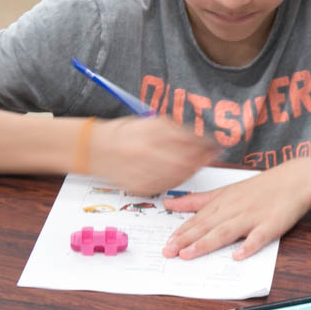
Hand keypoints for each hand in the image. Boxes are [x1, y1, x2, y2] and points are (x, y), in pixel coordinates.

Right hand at [91, 117, 218, 194]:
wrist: (95, 150)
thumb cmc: (124, 133)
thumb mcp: (150, 122)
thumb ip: (174, 129)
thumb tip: (199, 135)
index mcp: (150, 134)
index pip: (186, 139)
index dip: (205, 142)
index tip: (215, 142)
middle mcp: (146, 154)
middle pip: (186, 160)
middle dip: (203, 157)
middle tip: (213, 154)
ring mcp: (142, 172)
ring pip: (179, 176)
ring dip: (194, 169)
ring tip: (201, 163)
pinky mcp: (140, 187)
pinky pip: (167, 186)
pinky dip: (179, 180)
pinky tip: (185, 173)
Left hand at [161, 158, 310, 259]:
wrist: (295, 179)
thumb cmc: (261, 187)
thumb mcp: (227, 189)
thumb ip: (198, 199)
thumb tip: (169, 203)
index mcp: (224, 201)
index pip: (199, 218)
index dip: (181, 232)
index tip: (165, 243)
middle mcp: (235, 208)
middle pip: (208, 225)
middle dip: (186, 239)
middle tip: (168, 252)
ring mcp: (253, 216)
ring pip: (227, 231)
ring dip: (207, 243)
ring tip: (190, 254)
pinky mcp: (271, 224)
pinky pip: (259, 237)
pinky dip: (248, 246)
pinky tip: (238, 256)